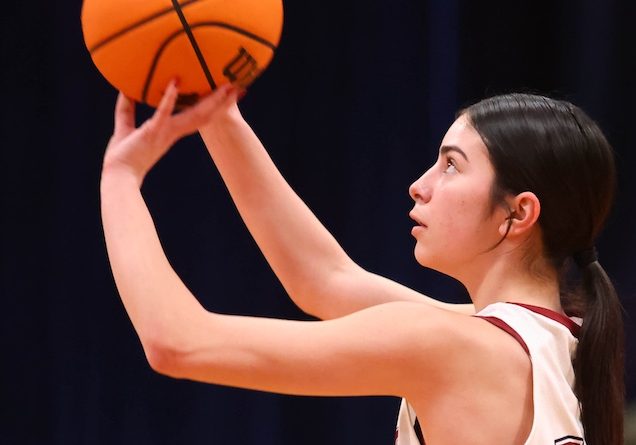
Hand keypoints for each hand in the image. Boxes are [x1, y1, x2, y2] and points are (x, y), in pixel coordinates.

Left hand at [102, 80, 240, 184]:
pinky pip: (162, 113)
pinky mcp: (151, 132)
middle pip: (203, 115)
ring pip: (192, 115)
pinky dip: (169, 99)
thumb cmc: (122, 156)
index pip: (196, 116)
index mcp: (170, 131)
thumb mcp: (125, 127)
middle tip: (235, 87)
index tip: (224, 94)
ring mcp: (165, 132)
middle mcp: (173, 132)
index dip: (211, 106)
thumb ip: (127, 108)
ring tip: (224, 86)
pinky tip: (175, 83)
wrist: (118, 176)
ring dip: (209, 100)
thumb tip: (124, 88)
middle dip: (220, 102)